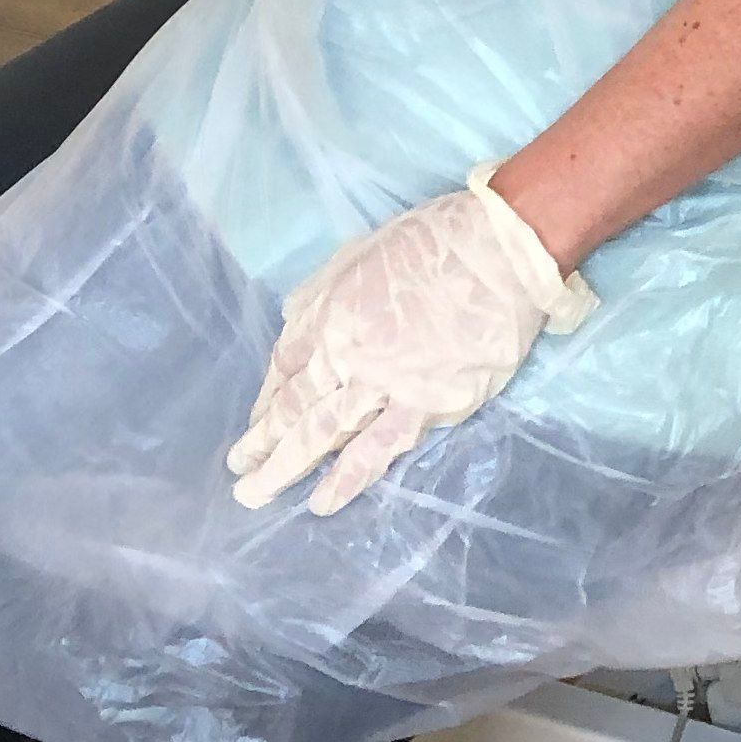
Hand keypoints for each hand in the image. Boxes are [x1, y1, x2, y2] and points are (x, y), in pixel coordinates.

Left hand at [227, 166, 600, 516]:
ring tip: (256, 495)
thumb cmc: (436, 240)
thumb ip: (323, 290)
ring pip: (321, 434)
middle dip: (260, 442)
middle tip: (237, 473)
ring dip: (285, 467)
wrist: (502, 251)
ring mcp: (384, 383)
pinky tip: (323, 501)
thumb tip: (296, 322)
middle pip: (292, 406)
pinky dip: (347, 478)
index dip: (267, 398)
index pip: (284, 366)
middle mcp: (345, 354)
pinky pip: (378, 448)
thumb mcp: (362, 250)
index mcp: (328, 314)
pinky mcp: (426, 404)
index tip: (258, 422)